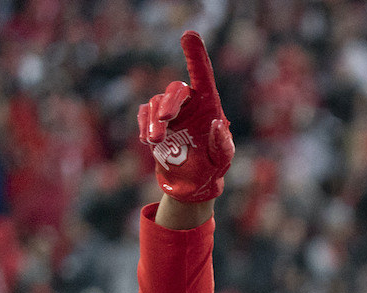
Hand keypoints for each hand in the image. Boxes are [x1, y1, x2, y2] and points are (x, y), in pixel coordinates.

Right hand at [138, 30, 233, 202]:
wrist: (192, 183)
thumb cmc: (212, 166)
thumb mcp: (222, 157)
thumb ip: (222, 143)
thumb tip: (215, 124)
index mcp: (208, 105)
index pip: (202, 75)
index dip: (196, 56)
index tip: (189, 36)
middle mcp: (188, 104)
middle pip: (175, 91)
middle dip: (168, 104)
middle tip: (165, 121)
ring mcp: (169, 112)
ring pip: (156, 104)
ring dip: (154, 121)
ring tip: (154, 141)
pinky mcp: (153, 123)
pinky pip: (144, 115)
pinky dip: (144, 125)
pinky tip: (147, 140)